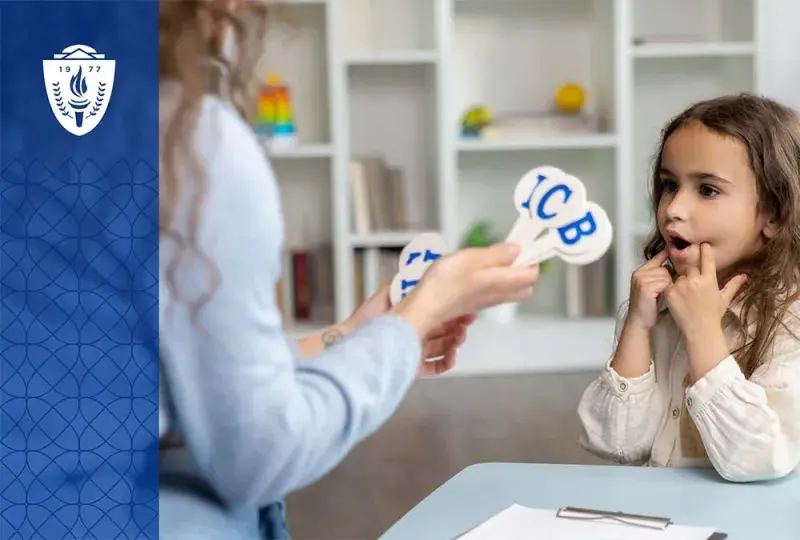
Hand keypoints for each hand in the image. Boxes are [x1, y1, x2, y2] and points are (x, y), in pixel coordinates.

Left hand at [344, 283, 475, 376]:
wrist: (350, 341)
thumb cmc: (365, 319)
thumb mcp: (387, 293)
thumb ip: (404, 281)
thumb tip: (422, 267)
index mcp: (414, 314)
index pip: (441, 312)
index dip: (455, 310)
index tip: (466, 308)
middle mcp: (417, 331)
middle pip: (446, 329)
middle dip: (459, 326)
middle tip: (466, 323)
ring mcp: (415, 349)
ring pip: (444, 347)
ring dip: (455, 343)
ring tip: (458, 339)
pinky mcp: (412, 366)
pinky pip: (435, 366)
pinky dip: (445, 362)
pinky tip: (450, 355)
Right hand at [392, 243, 538, 336]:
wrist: (426, 306)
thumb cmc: (447, 282)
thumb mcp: (473, 258)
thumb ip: (499, 254)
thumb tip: (517, 250)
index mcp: (504, 282)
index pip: (533, 273)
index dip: (531, 258)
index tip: (522, 245)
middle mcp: (500, 294)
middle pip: (526, 285)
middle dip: (523, 268)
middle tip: (507, 253)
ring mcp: (488, 300)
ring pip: (510, 289)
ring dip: (507, 273)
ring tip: (489, 259)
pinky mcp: (476, 302)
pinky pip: (495, 291)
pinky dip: (493, 279)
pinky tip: (476, 270)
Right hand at [627, 249, 671, 330]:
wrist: (639, 321)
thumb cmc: (647, 307)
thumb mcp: (652, 287)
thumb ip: (658, 275)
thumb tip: (673, 266)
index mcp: (640, 272)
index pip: (657, 257)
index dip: (667, 255)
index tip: (673, 250)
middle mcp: (639, 273)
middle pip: (664, 268)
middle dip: (668, 279)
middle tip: (662, 291)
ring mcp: (641, 279)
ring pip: (666, 275)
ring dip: (668, 286)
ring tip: (661, 296)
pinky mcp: (645, 287)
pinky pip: (665, 283)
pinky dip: (666, 291)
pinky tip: (660, 298)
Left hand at [665, 243, 746, 336]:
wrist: (700, 330)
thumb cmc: (713, 315)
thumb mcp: (724, 299)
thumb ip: (733, 285)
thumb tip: (744, 276)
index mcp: (710, 280)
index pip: (707, 260)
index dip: (704, 250)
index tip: (702, 244)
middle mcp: (696, 280)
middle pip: (689, 267)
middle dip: (689, 272)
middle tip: (690, 283)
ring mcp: (682, 285)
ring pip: (678, 276)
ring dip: (680, 282)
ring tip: (684, 295)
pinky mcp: (671, 292)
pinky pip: (668, 284)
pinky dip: (670, 288)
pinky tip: (675, 297)